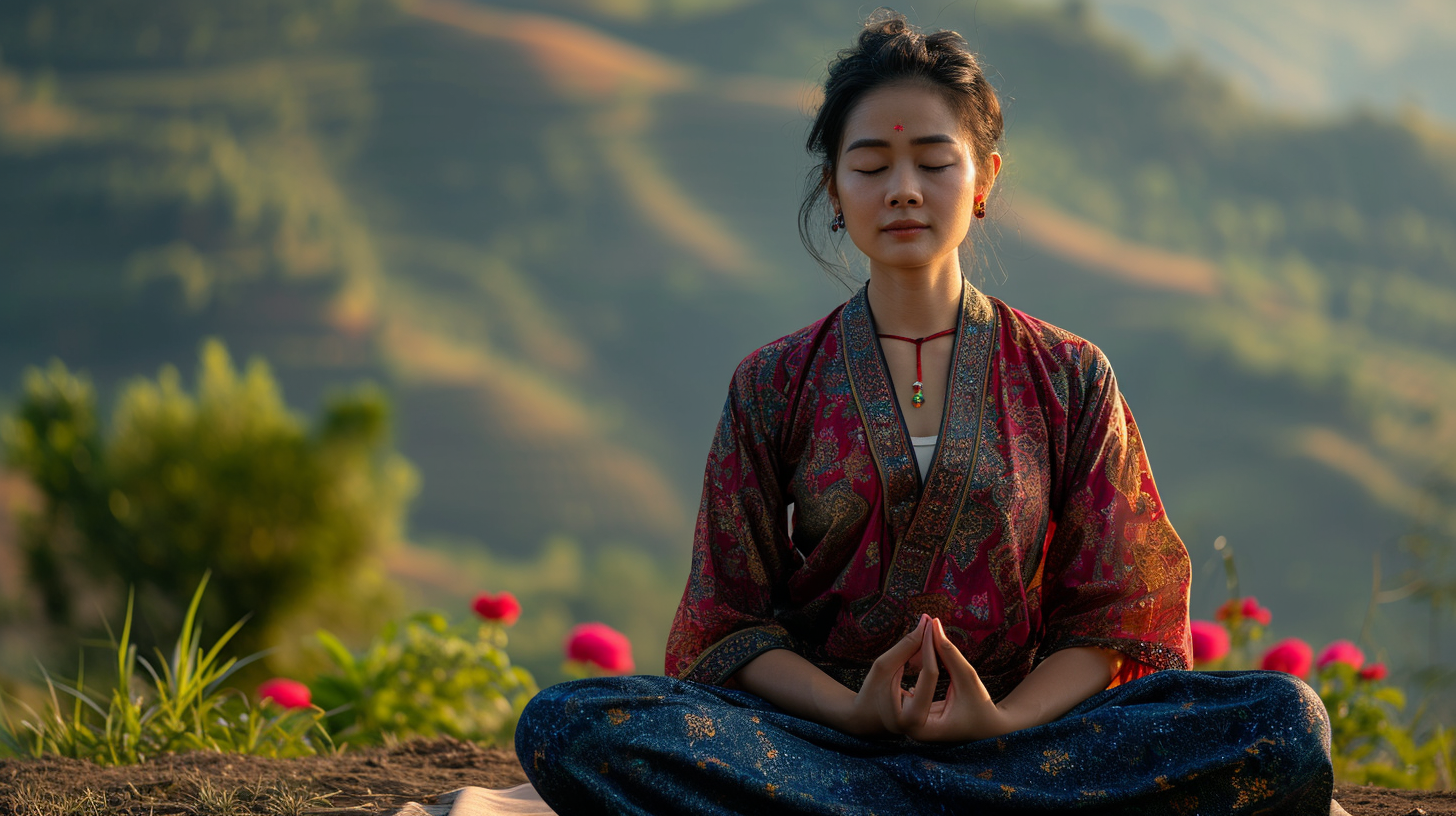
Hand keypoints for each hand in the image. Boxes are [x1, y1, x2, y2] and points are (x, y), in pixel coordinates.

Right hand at [838, 613, 938, 737]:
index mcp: (912, 718)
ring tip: (928, 634)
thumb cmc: (870, 692)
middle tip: (932, 624)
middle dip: (934, 647)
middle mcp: (927, 726)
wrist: (865, 720)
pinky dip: (931, 666)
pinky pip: (937, 686)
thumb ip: (906, 647)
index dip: (929, 645)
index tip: (929, 623)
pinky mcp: (932, 716)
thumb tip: (926, 623)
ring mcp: (932, 723)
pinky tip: (925, 651)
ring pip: (939, 680)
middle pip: (937, 676)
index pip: (929, 674)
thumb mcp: (882, 667)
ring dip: (934, 655)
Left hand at [902, 617, 1009, 741]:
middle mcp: (909, 728)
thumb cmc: (981, 706)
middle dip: (910, 651)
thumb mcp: (967, 678)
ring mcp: (906, 724)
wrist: (985, 729)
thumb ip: (949, 653)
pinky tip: (916, 649)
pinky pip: (903, 686)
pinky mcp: (908, 715)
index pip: (928, 677)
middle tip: (919, 626)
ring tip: (918, 635)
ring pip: (898, 682)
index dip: (931, 648)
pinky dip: (909, 667)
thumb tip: (934, 624)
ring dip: (907, 657)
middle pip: (904, 680)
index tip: (930, 625)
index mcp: (925, 725)